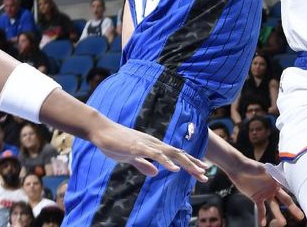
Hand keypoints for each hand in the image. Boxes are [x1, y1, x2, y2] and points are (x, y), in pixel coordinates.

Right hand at [91, 124, 207, 179]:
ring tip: (197, 172)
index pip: (176, 156)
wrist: (101, 131)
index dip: (189, 163)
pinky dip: (166, 162)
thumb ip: (143, 164)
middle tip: (205, 175)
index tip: (201, 172)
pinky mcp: (139, 147)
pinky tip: (174, 169)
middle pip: (179, 154)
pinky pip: (156, 155)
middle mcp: (155, 144)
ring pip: (172, 154)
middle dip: (193, 165)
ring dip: (186, 163)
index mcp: (154, 147)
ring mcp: (148, 144)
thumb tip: (155, 173)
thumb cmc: (115, 143)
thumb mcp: (131, 157)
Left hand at [229, 160, 298, 225]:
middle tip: (301, 216)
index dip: (295, 196)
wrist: (239, 169)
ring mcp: (265, 194)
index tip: (304, 202)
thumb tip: (279, 175)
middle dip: (293, 208)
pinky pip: (261, 209)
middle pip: (285, 200)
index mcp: (276, 180)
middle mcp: (273, 188)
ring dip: (278, 215)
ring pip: (274, 207)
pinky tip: (263, 224)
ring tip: (284, 223)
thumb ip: (270, 174)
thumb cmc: (251, 166)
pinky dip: (262, 217)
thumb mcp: (262, 169)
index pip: (288, 189)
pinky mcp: (257, 198)